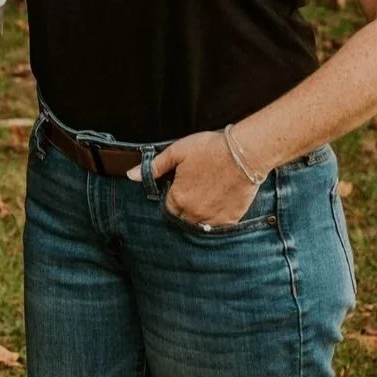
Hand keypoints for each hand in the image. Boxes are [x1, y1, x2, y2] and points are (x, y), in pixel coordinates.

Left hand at [137, 131, 262, 227]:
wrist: (245, 153)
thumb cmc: (210, 149)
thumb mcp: (177, 152)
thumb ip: (153, 167)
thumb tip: (131, 175)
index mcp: (178, 199)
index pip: (168, 207)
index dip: (173, 196)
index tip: (182, 186)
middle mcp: (194, 214)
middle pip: (183, 218)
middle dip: (185, 207)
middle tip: (197, 189)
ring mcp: (213, 219)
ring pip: (199, 224)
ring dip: (200, 215)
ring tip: (208, 196)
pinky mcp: (231, 220)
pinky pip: (218, 226)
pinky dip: (216, 218)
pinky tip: (220, 202)